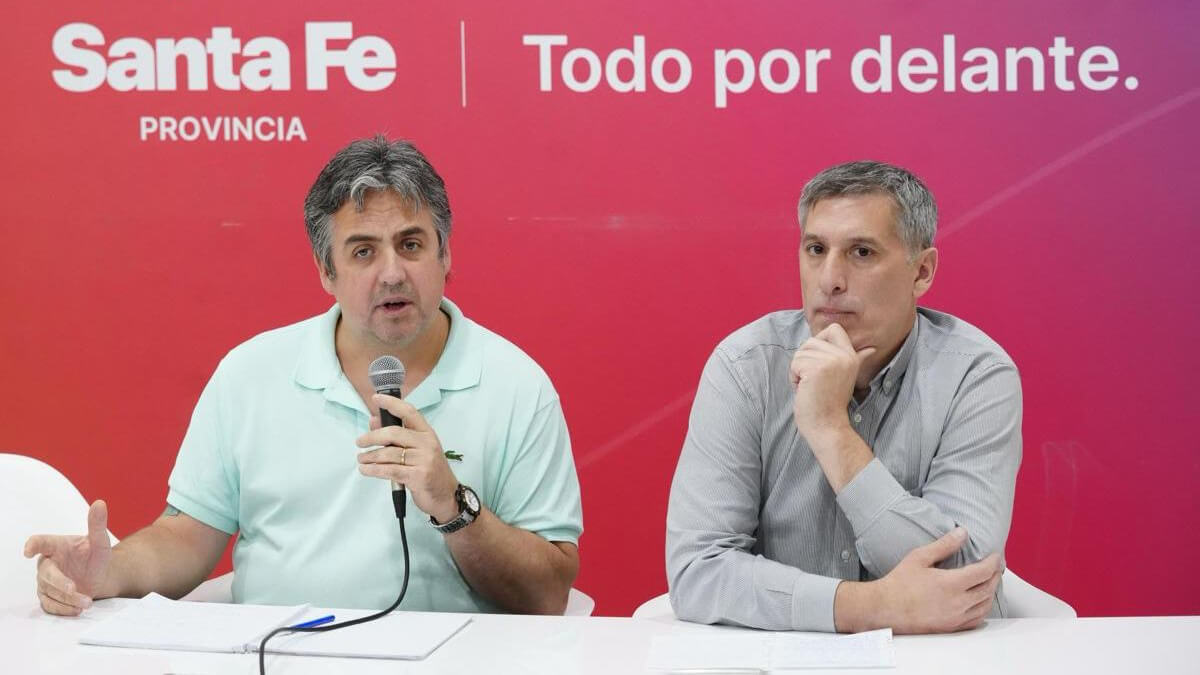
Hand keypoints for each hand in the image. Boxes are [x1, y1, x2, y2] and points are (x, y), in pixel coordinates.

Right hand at [23, 500, 113, 615]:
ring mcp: (46, 582)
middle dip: (60, 582)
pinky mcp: (49, 597)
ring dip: (68, 599)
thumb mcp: (100, 541)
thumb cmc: (95, 556)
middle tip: (74, 588)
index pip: (40, 542)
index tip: (29, 550)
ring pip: (50, 592)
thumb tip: (100, 503)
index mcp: (56, 546)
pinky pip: (51, 605)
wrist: (100, 577)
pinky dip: (64, 609)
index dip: (33, 545)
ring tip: (87, 601)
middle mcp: (47, 563)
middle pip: (46, 573)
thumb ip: (97, 524)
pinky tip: (78, 609)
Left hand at [356, 394, 460, 522]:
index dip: (392, 403)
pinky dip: (374, 470)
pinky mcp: (418, 476)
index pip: (409, 412)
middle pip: (394, 433)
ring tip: (361, 459)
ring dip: (370, 456)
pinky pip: (390, 470)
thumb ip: (396, 435)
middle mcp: (427, 444)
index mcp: (427, 433)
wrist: (445, 496)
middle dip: (372, 437)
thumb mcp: (417, 450)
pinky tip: (365, 470)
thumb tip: (373, 420)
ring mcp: (424, 460)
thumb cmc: (429, 471)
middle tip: (359, 442)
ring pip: (389, 454)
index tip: (375, 398)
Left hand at [790, 323, 875, 439]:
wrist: (827, 426)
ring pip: (800, 353)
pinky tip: (805, 390)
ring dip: (798, 371)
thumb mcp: (845, 377)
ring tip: (811, 387)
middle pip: (811, 341)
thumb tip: (871, 349)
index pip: (834, 329)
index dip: (819, 340)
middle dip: (804, 360)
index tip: (818, 361)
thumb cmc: (829, 404)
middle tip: (813, 381)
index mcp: (851, 356)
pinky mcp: (817, 368)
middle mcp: (844, 356)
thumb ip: (857, 360)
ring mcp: (831, 361)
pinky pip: (795, 363)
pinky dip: (794, 378)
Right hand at [865, 527, 1002, 633]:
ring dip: (991, 592)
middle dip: (996, 575)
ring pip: (985, 606)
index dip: (993, 562)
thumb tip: (962, 533)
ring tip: (990, 582)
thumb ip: (944, 545)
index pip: (984, 571)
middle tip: (997, 566)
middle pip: (988, 588)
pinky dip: (983, 610)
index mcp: (952, 584)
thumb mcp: (919, 557)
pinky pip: (976, 621)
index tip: (996, 556)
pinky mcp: (951, 628)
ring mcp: (956, 618)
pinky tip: (980, 603)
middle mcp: (958, 603)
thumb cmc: (899, 583)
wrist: (885, 608)